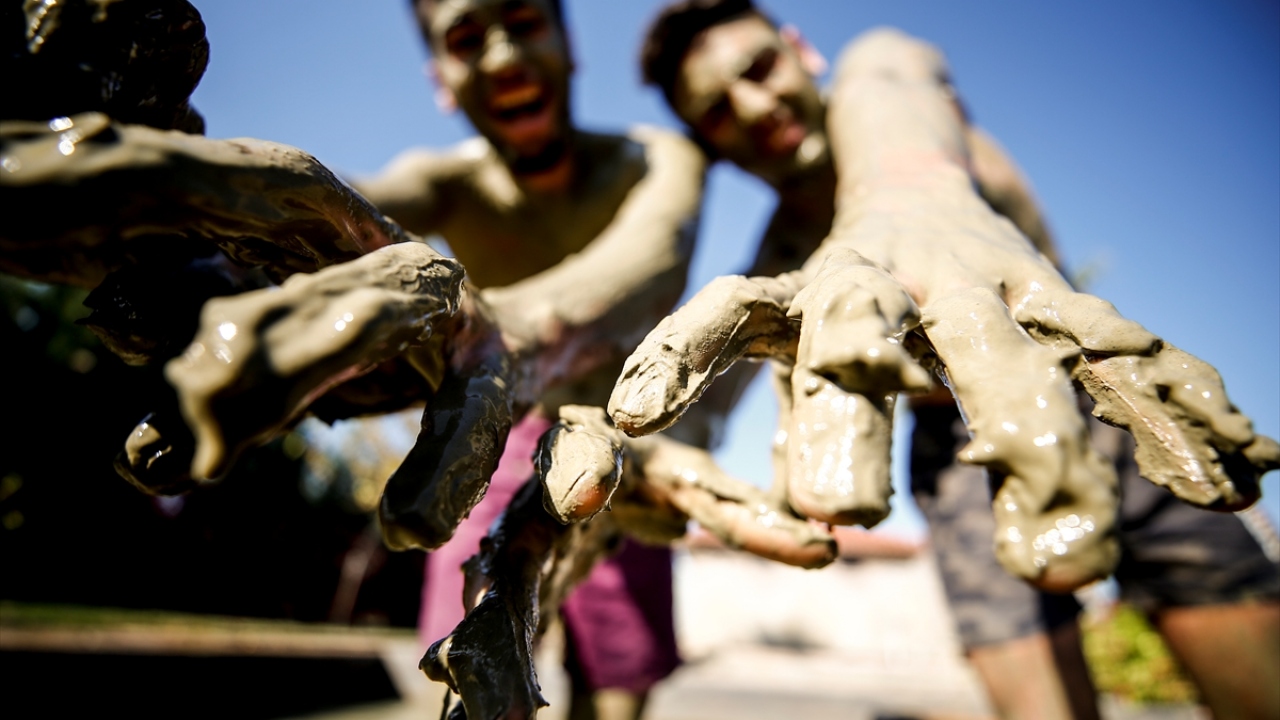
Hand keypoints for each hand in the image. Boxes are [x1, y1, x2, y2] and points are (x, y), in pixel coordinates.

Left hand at [609, 175, 1277, 591]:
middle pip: (885, 338)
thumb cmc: (832, 285)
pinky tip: (1247, 466)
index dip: (688, 355)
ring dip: (1047, 456)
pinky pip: (1133, 355)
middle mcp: (898, 277)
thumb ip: (700, 373)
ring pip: (1024, 358)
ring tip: (1066, 561)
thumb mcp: (768, 318)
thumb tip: (605, 452)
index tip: (644, 424)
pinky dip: (1184, 410)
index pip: (739, 309)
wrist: (923, 174)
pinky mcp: (1063, 299)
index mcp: (806, 283)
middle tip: (859, 525)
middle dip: (868, 428)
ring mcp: (992, 286)